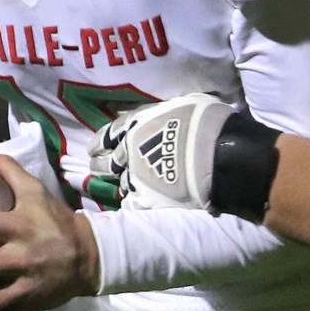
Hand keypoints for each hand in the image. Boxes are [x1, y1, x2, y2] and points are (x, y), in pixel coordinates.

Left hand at [87, 93, 236, 210]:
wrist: (216, 153)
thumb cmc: (204, 121)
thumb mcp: (185, 103)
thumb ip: (171, 111)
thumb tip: (174, 111)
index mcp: (137, 125)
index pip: (109, 134)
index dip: (99, 142)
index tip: (93, 148)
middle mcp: (130, 151)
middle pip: (107, 162)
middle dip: (100, 165)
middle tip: (96, 169)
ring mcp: (138, 177)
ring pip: (121, 184)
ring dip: (120, 186)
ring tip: (120, 189)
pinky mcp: (149, 199)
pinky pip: (135, 205)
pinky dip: (134, 205)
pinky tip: (136, 206)